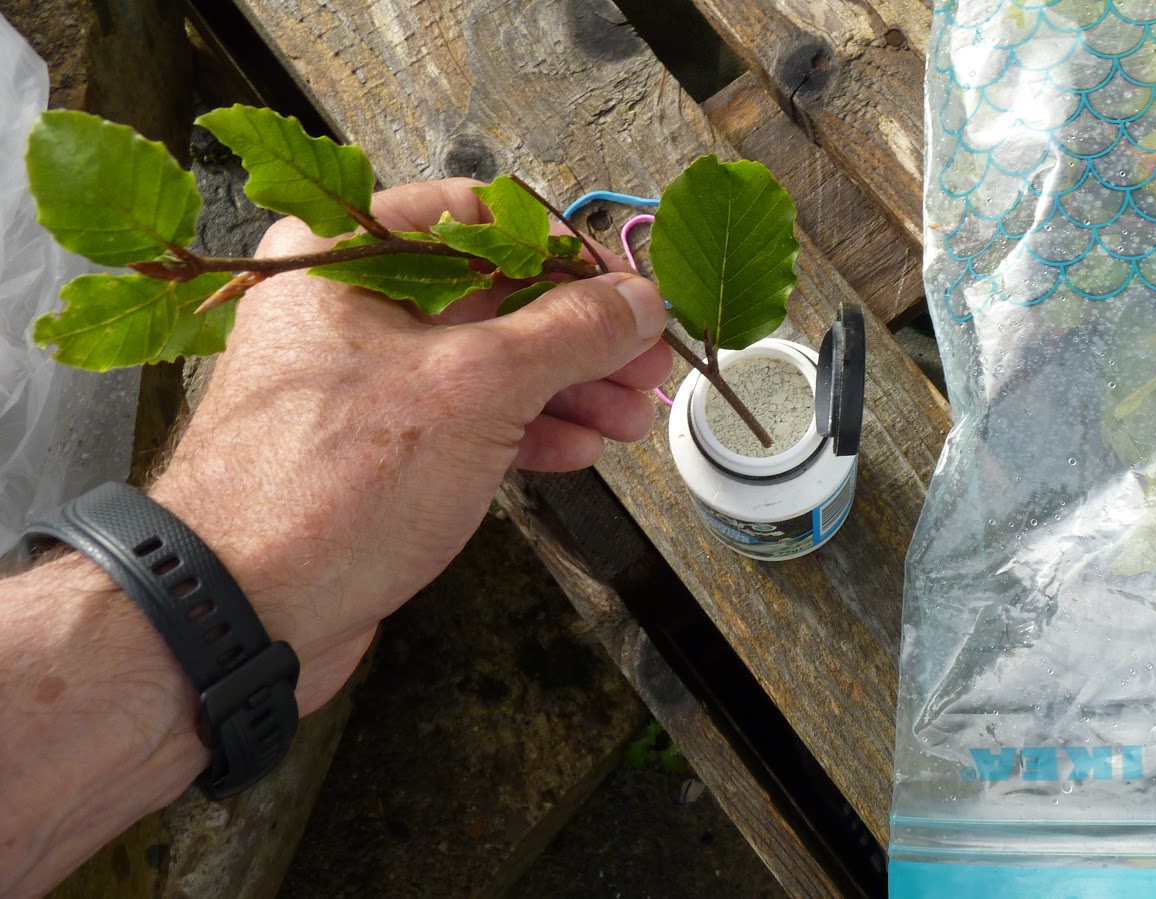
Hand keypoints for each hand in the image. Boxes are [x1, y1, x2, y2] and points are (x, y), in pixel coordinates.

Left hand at [148, 178, 669, 712]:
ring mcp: (361, 384)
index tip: (626, 292)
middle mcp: (347, 309)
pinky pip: (465, 422)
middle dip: (579, 336)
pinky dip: (526, 431)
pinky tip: (579, 449)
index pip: (476, 219)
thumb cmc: (330, 486)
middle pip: (491, 297)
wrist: (244, 614)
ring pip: (485, 365)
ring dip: (567, 389)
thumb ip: (569, 334)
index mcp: (345, 257)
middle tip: (647, 363)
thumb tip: (638, 302)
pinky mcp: (375, 452)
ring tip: (630, 418)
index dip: (562, 254)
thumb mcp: (475, 389)